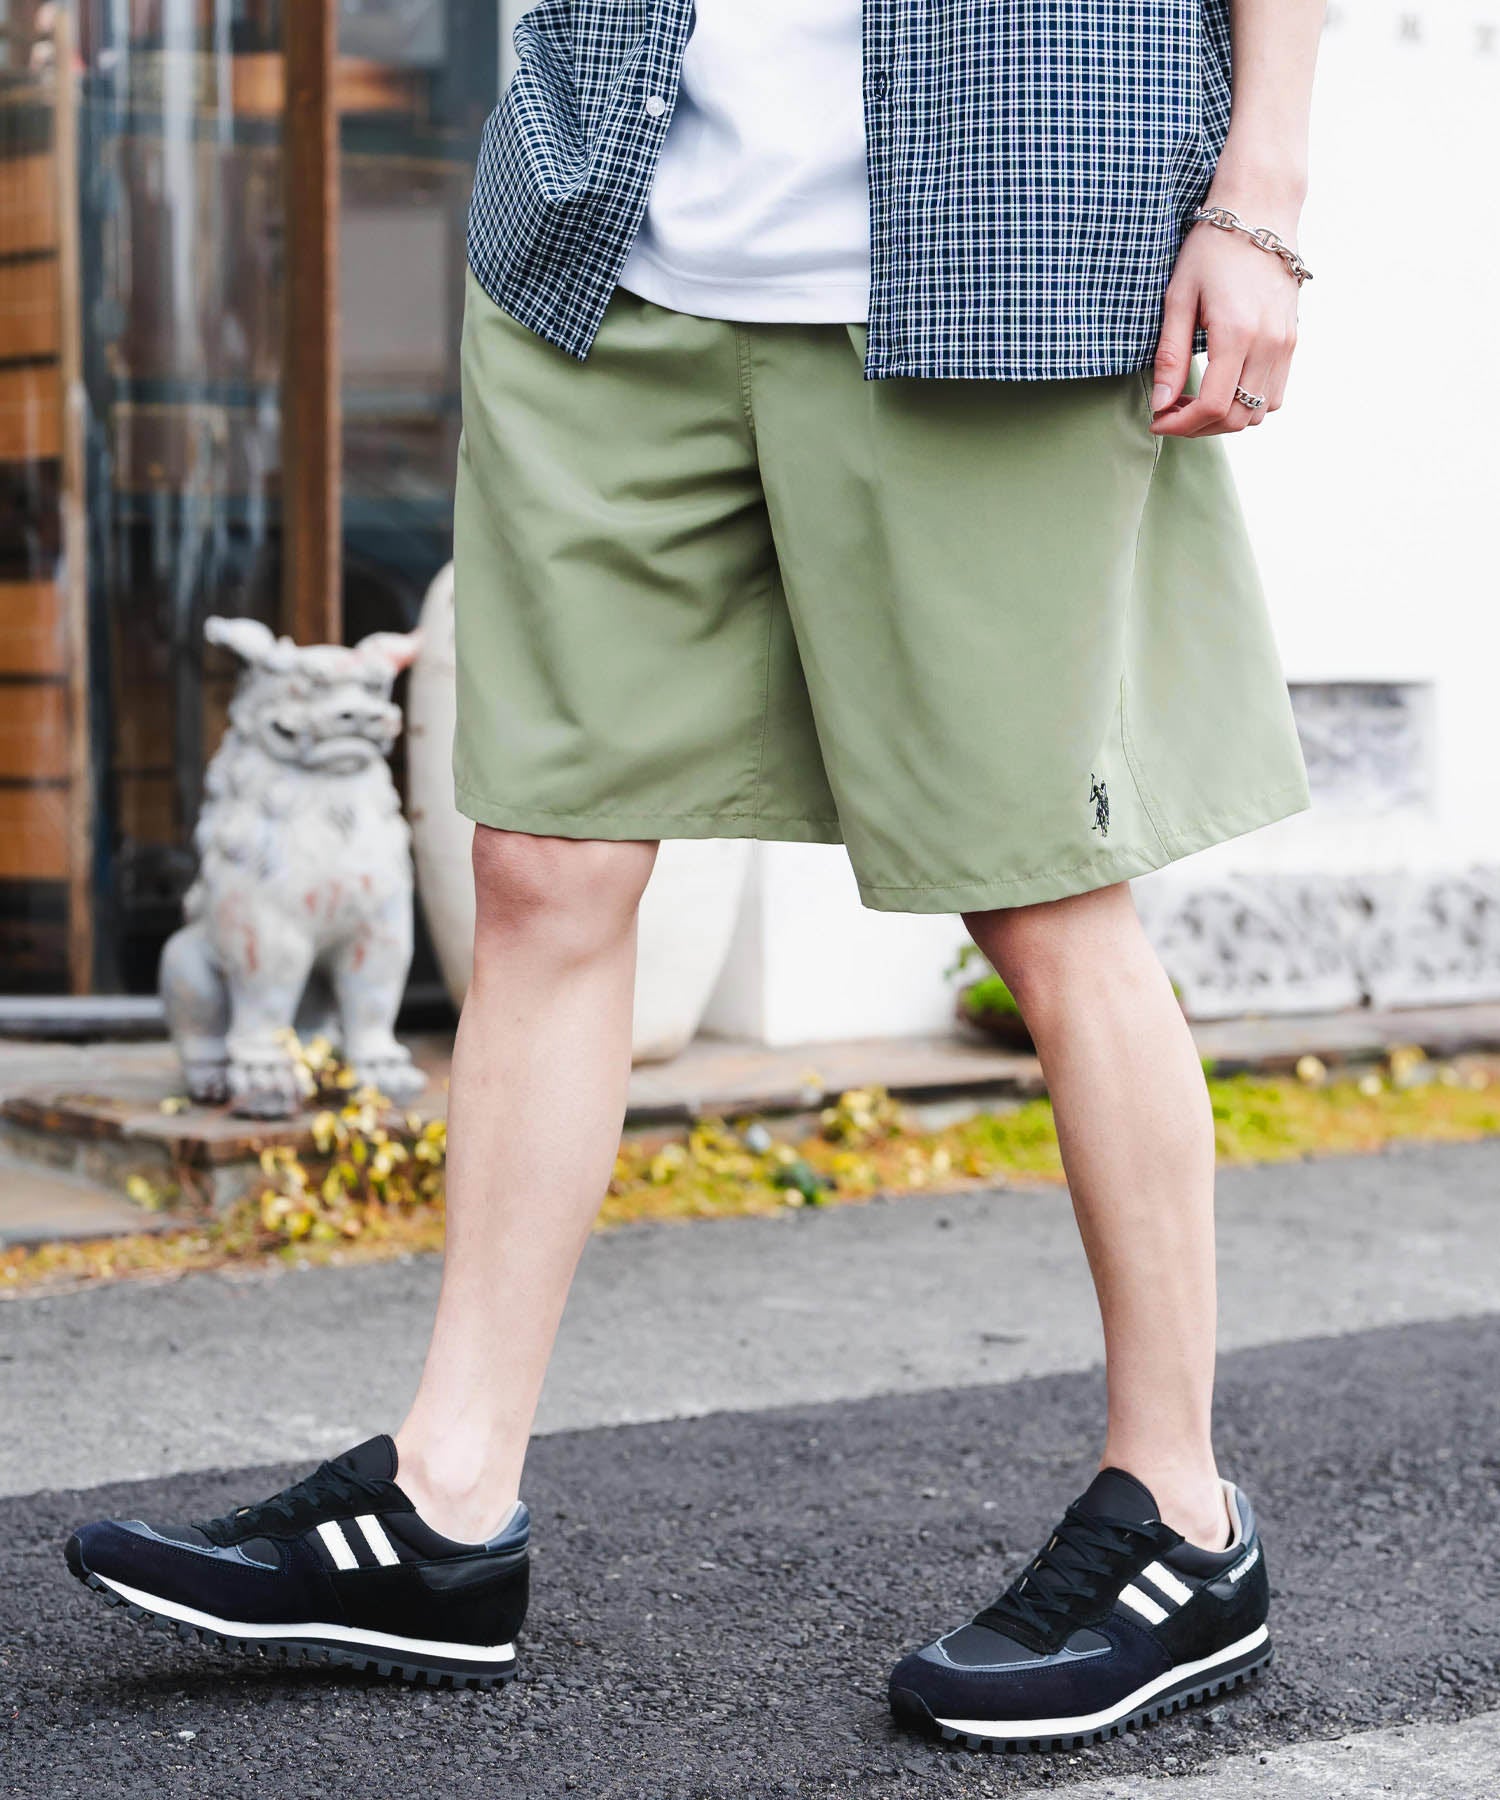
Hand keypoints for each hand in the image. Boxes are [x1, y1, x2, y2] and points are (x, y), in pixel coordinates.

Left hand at [1150, 211, 1301, 436]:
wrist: (1261, 212)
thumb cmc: (1212, 249)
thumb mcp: (1178, 297)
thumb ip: (1170, 355)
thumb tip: (1161, 403)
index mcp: (1238, 333)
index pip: (1212, 406)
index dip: (1180, 425)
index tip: (1156, 420)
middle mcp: (1269, 343)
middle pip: (1236, 418)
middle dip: (1198, 427)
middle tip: (1170, 413)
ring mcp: (1286, 343)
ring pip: (1259, 412)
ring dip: (1224, 419)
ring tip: (1193, 402)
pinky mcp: (1292, 341)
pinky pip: (1274, 394)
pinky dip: (1247, 403)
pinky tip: (1221, 387)